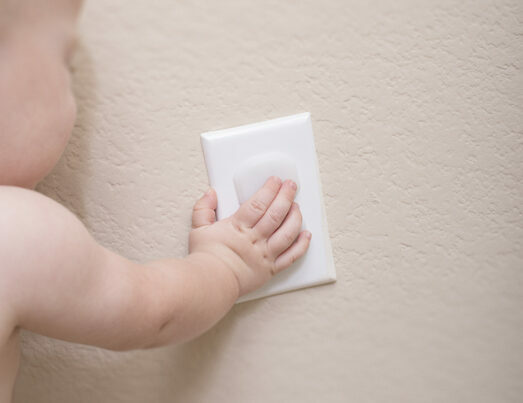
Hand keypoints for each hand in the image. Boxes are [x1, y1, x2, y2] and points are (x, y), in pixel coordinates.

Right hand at [189, 177, 310, 296]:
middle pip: (275, 214)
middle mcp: (255, 239)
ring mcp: (265, 255)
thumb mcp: (198, 229)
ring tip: (297, 207)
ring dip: (295, 218)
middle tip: (291, 185)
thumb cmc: (204, 258)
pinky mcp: (270, 270)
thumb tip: (210, 193)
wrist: (208, 284)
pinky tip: (306, 235)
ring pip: (287, 233)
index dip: (269, 190)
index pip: (258, 203)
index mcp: (238, 227)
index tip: (275, 180)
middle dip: (285, 197)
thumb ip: (203, 209)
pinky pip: (291, 257)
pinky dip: (301, 245)